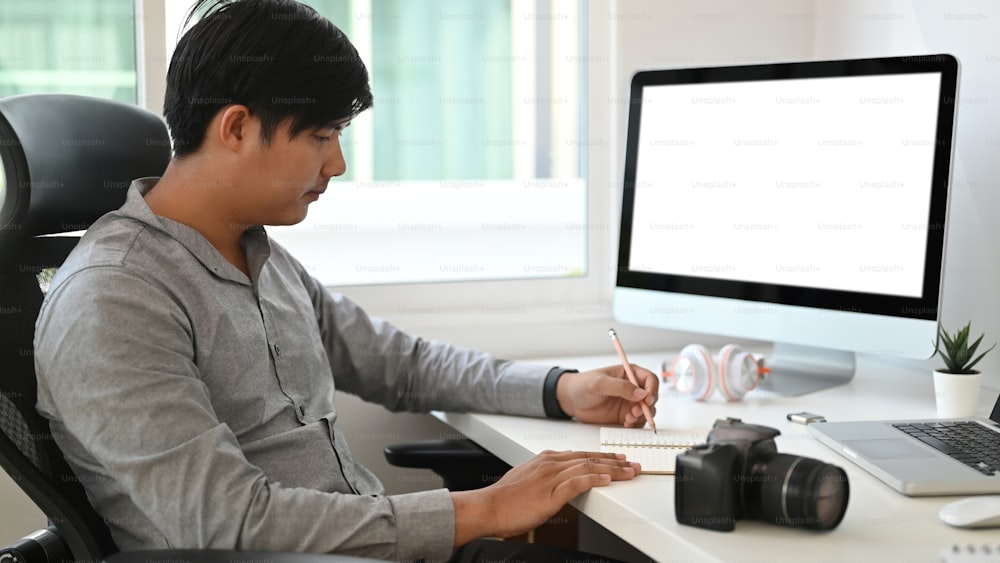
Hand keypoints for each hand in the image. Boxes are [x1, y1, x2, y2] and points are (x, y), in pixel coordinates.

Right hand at [451, 450, 639, 545]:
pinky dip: (594, 479)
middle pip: (589, 459)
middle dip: (614, 461)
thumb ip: (544, 473)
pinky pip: (577, 483)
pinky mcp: (550, 494)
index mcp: (546, 459)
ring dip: (612, 469)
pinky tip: (607, 479)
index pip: (581, 454)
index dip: (602, 456)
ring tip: (629, 472)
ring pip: (588, 468)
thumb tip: (557, 474)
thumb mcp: (526, 477)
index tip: (618, 459)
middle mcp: (550, 464)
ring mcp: (551, 477)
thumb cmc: (505, 497)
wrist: (488, 507)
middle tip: (633, 464)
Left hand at [555, 364, 657, 426]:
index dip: (652, 389)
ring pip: (647, 411)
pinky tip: (625, 423)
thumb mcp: (599, 383)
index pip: (650, 379)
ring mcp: (629, 403)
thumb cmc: (582, 385)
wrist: (571, 400)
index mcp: (629, 374)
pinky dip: (635, 424)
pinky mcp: (624, 415)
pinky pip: (637, 421)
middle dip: (647, 406)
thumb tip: (641, 393)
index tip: (647, 399)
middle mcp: (632, 388)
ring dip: (642, 416)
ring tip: (628, 419)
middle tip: (635, 412)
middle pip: (652, 397)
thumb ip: (620, 387)